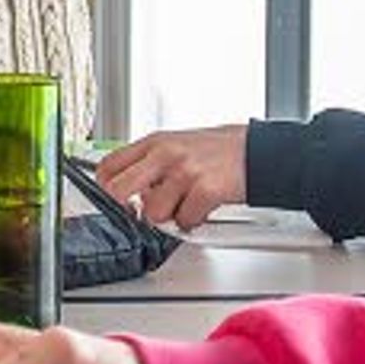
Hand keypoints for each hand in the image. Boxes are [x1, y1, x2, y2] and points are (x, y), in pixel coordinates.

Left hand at [95, 126, 247, 230]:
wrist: (258, 151)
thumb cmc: (219, 151)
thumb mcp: (178, 145)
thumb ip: (152, 165)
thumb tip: (131, 191)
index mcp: (155, 142)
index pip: (108, 165)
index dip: (106, 187)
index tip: (116, 199)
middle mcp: (165, 154)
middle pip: (117, 190)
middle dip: (127, 208)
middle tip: (143, 211)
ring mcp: (184, 171)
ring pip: (153, 214)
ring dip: (170, 217)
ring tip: (186, 204)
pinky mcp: (205, 190)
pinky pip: (184, 221)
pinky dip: (193, 221)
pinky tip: (203, 208)